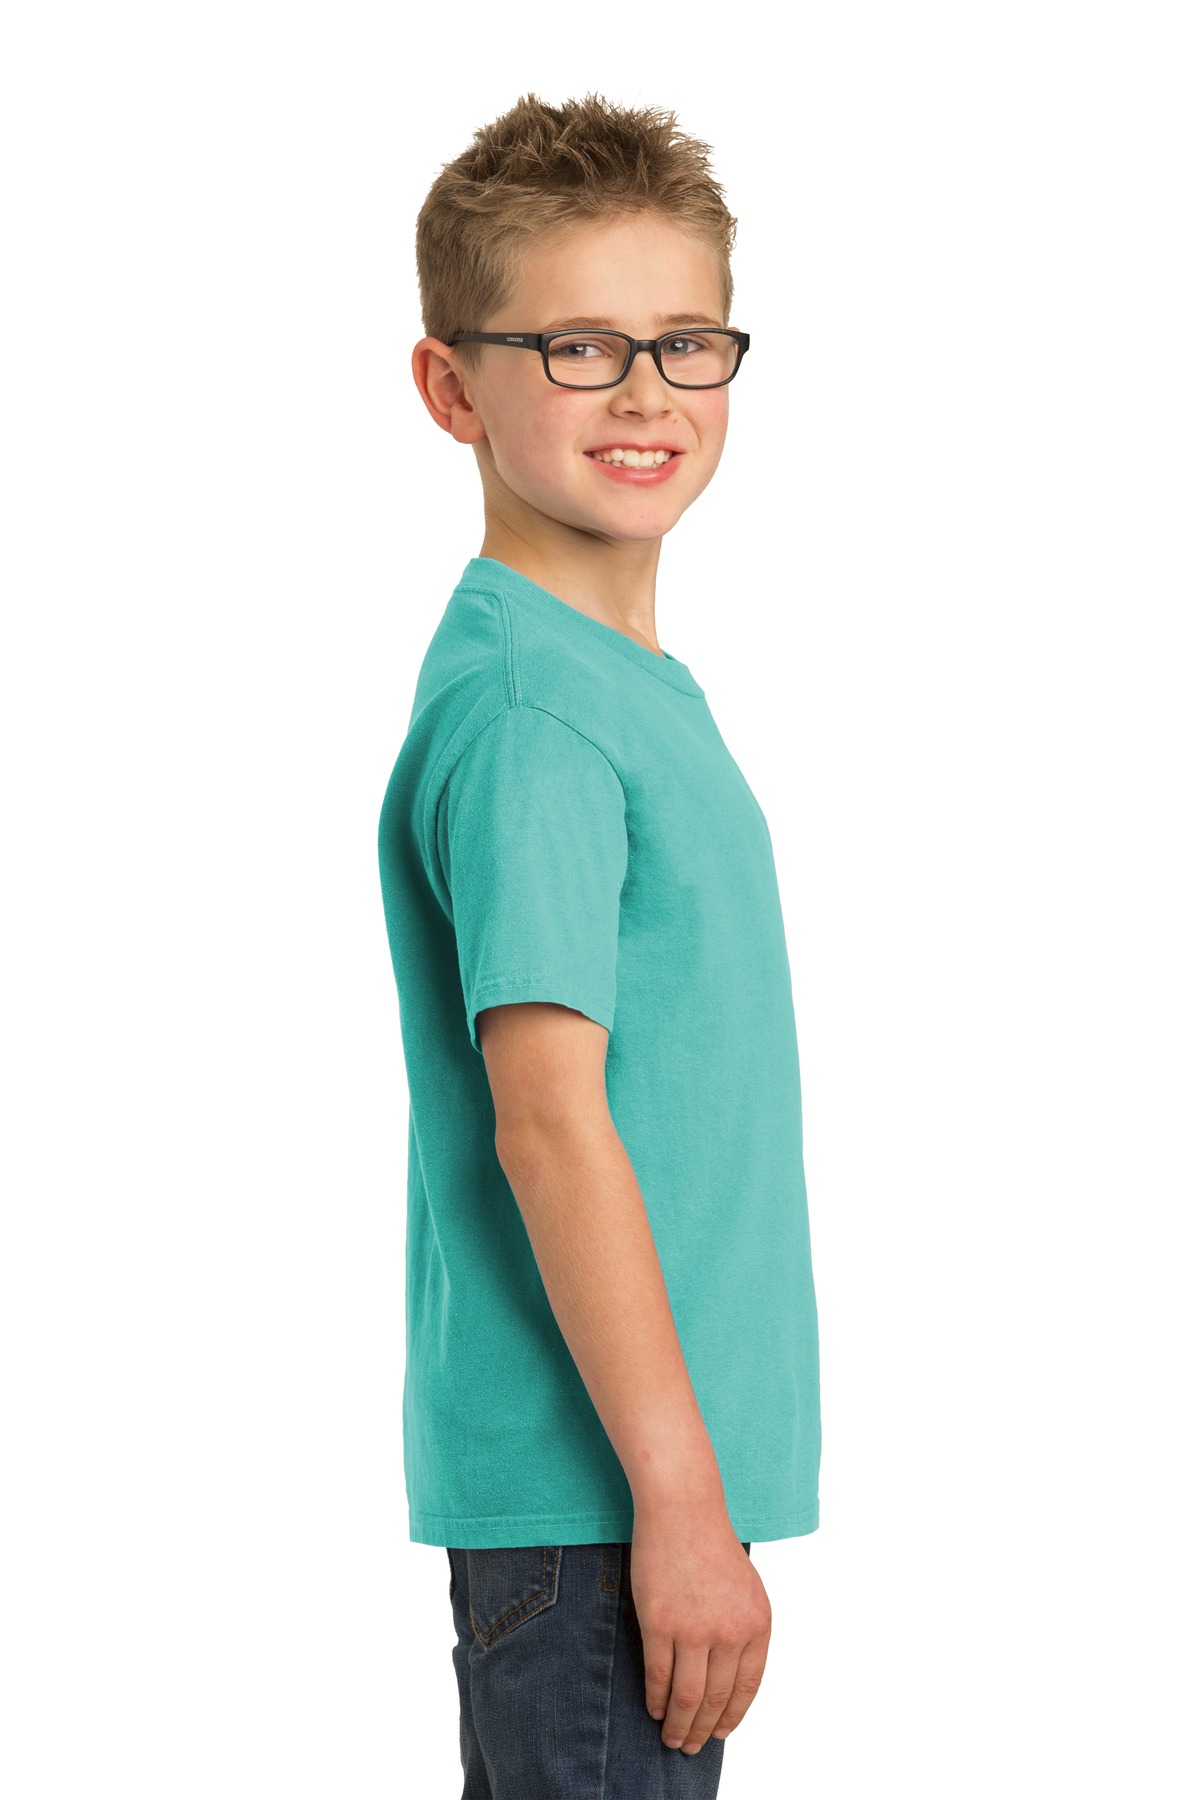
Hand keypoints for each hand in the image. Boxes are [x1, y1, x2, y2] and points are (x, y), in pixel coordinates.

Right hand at [630, 1504, 771, 1755]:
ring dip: (678, 1724)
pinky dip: (655, 1699)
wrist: (683, 1509)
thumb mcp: (747, 1589)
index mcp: (758, 1624)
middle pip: (716, 1699)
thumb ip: (743, 1631)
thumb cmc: (711, 1545)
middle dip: (702, 1729)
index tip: (720, 1733)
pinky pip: (658, 1676)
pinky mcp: (659, 1624)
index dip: (732, 1716)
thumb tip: (728, 1680)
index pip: (748, 1688)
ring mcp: (695, 1630)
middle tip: (689, 1746)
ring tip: (670, 1736)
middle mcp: (731, 1632)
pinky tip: (653, 1707)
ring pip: (687, 1696)